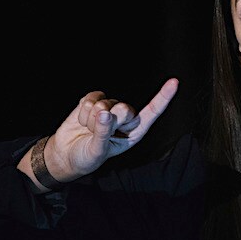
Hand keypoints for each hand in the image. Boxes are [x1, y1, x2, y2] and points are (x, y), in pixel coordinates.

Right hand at [42, 78, 178, 182]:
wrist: (66, 153)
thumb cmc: (87, 157)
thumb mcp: (97, 150)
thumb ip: (102, 132)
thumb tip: (104, 112)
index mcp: (134, 132)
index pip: (153, 111)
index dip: (163, 97)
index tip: (174, 82)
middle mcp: (125, 118)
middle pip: (124, 108)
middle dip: (108, 121)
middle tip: (97, 133)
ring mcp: (110, 107)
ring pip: (104, 103)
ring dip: (91, 119)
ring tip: (88, 130)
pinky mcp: (94, 100)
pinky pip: (91, 97)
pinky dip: (82, 111)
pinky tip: (81, 120)